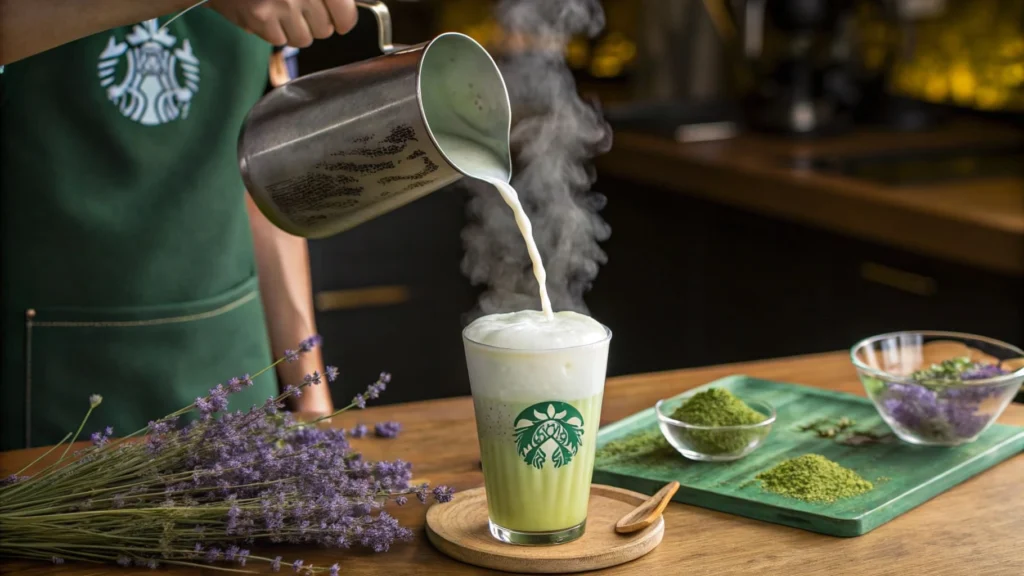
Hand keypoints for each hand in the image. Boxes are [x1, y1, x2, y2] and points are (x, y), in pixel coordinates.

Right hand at [209, 0, 358, 47]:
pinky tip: (265, 13)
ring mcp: (280, 4)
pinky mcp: (261, 18)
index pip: (346, 14)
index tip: (340, 20)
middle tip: (299, 7)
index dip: (344, 21)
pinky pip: (280, 41)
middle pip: (324, 30)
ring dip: (294, 29)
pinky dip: (274, 30)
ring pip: (304, 39)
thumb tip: (347, 14)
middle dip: (315, 23)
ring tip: (280, 9)